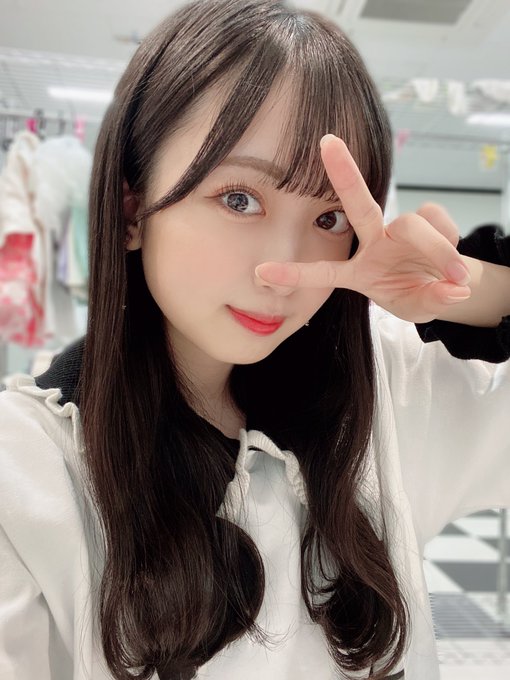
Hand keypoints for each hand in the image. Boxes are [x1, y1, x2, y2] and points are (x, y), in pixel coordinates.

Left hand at [255, 135, 471, 322]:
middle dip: (343, 172)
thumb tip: (454, 289)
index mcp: (358, 270)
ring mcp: (398, 229)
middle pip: (357, 204)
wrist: (445, 283)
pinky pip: (437, 219)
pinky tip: (452, 259)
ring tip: (454, 275)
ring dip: (436, 249)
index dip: (294, 273)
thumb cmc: (417, 293)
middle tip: (326, 142)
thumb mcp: (419, 307)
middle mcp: (373, 242)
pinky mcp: (426, 218)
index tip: (261, 272)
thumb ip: (432, 301)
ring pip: (412, 225)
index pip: (322, 271)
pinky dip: (449, 240)